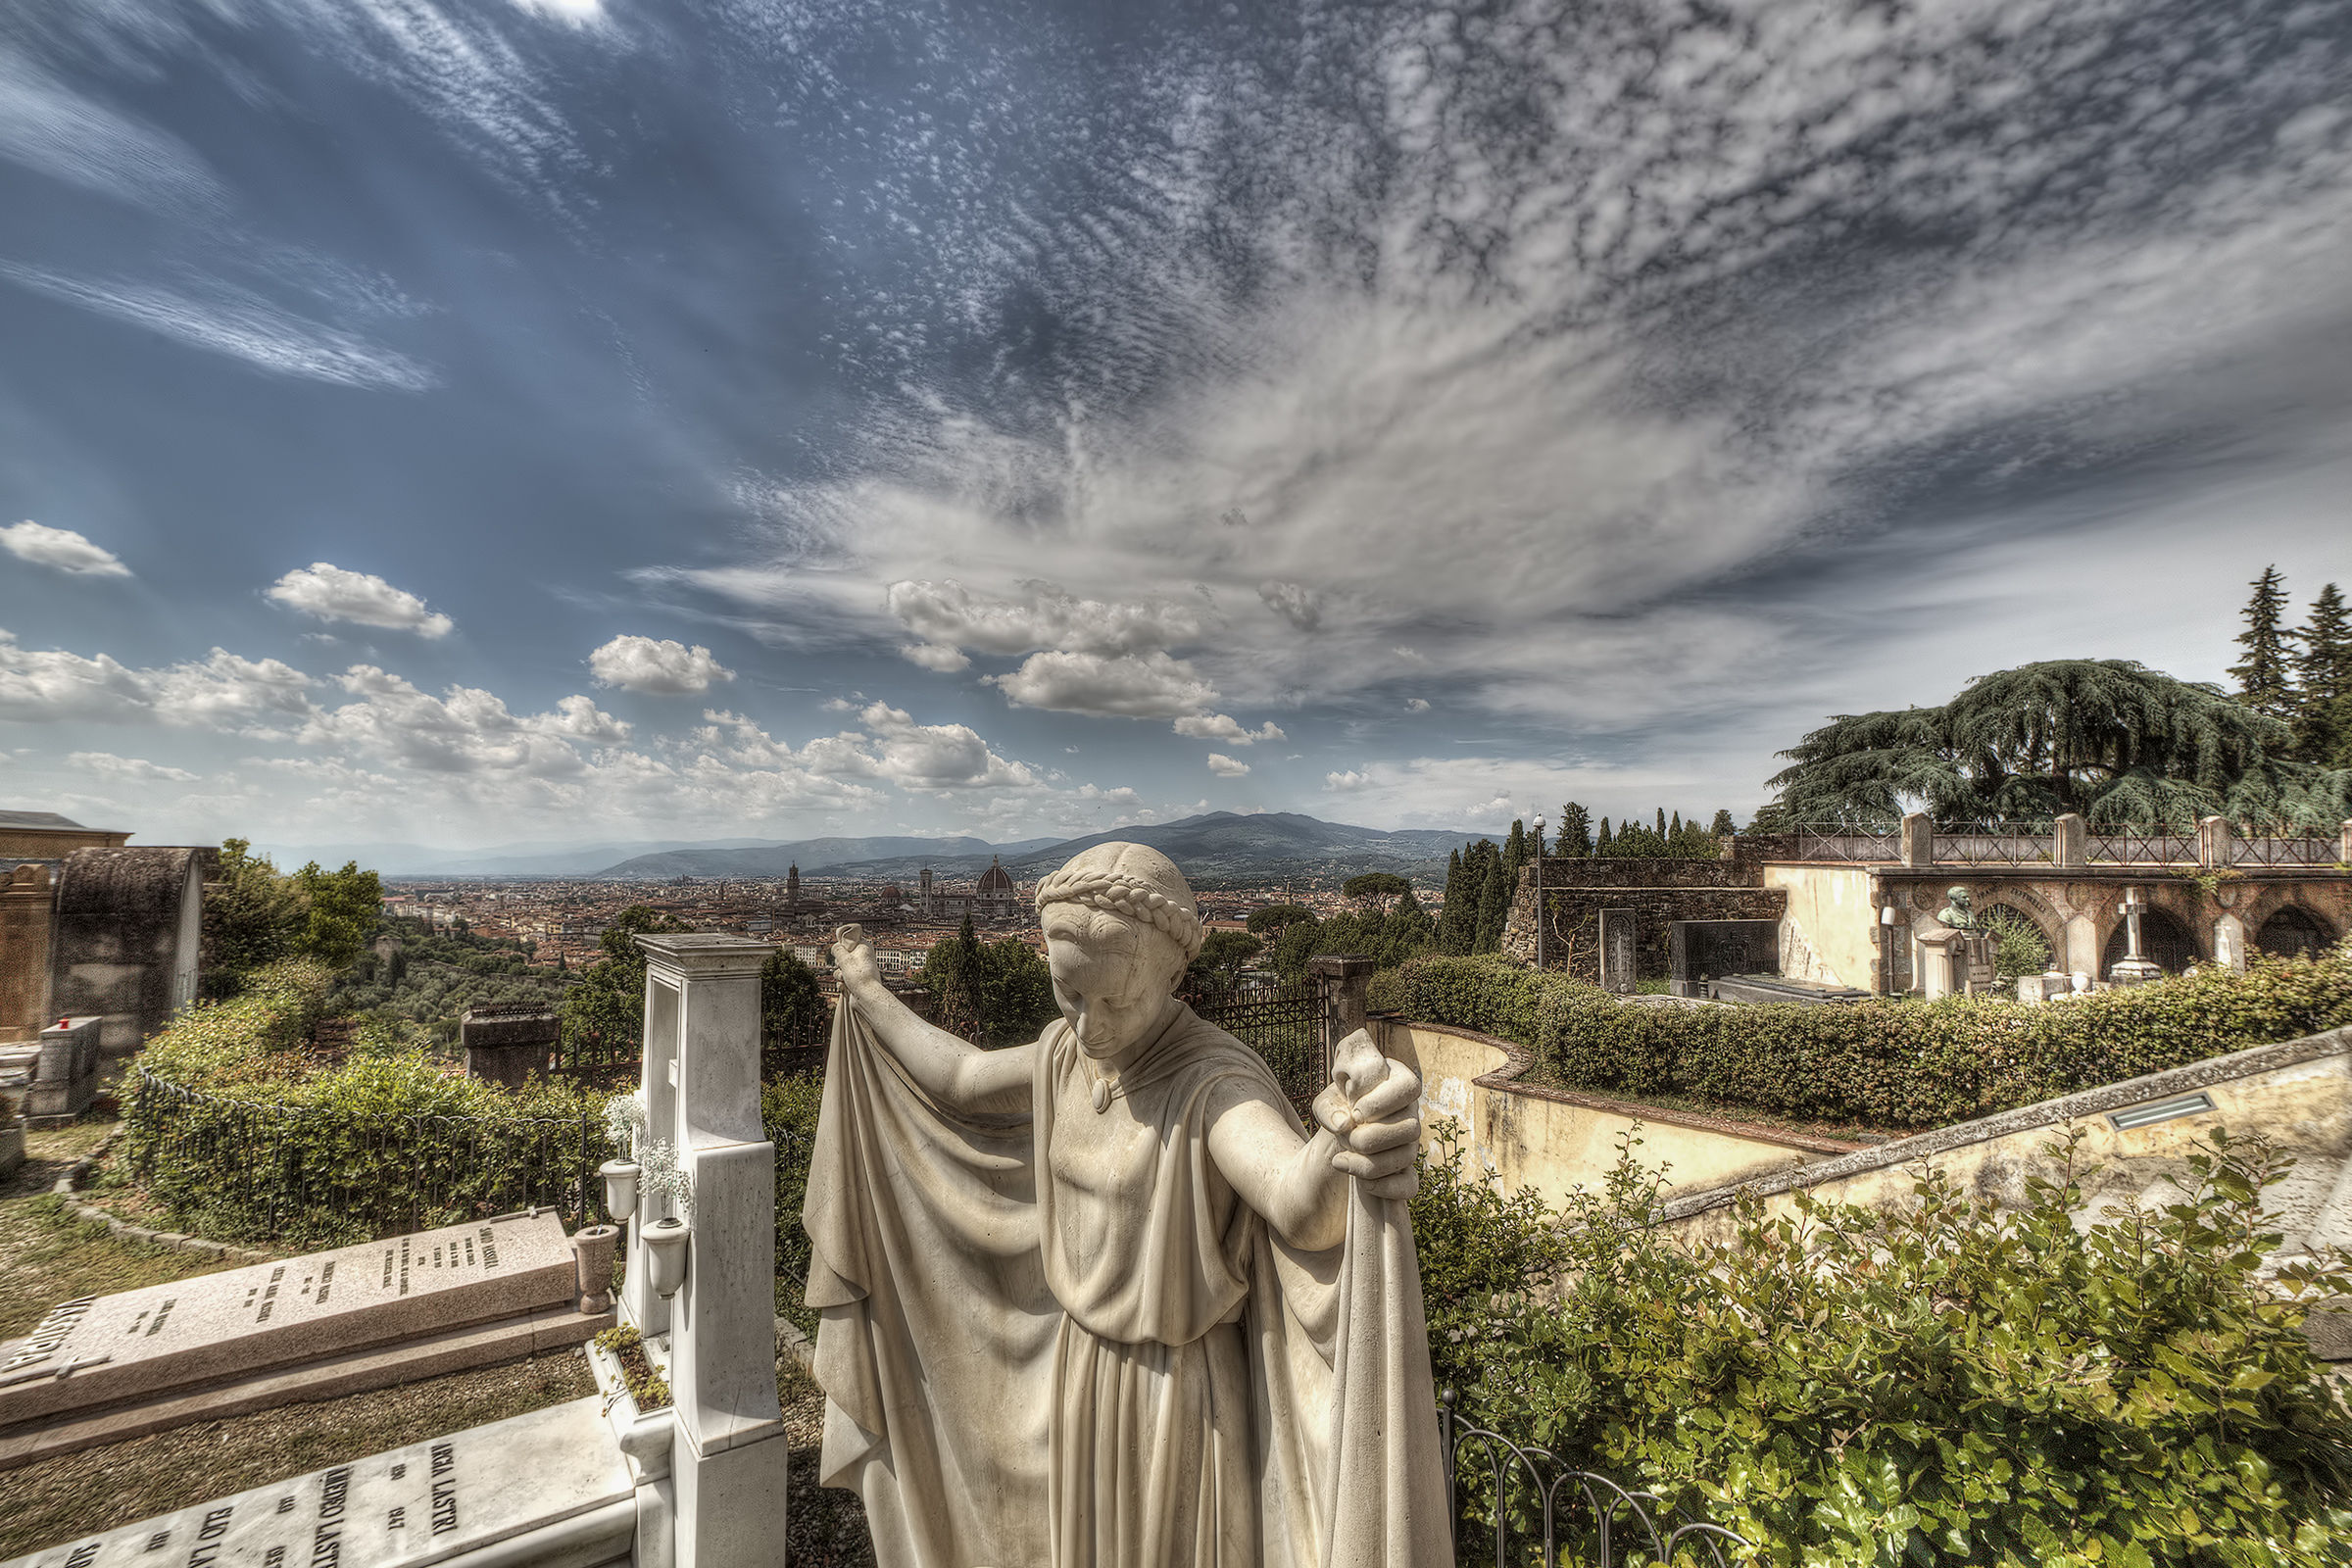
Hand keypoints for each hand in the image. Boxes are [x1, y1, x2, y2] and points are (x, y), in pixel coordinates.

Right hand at [831, 924, 882, 991]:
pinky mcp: (855, 981)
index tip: (840, 951)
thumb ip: (838, 950)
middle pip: (842, 956)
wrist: (867, 998)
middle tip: (844, 967)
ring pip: (840, 968)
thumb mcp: (845, 958)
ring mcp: (858, 970)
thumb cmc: (859, 976)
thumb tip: (836, 946)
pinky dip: (842, 983)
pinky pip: (842, 979)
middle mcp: (862, 958)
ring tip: (846, 979)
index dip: (842, 946)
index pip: (849, 940)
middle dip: (839, 963)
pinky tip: (847, 987)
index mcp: (863, 948)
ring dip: (839, 975)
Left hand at [1313, 1028, 1420, 1200]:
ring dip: (1370, 1163)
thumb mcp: (1325, 1104)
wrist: (1337, 1139)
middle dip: (1373, 1137)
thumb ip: (1329, 1108)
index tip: (1355, 1112)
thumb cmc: (1336, 1111)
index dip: (1381, 1101)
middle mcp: (1410, 1115)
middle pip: (1412, 1127)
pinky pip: (1409, 1185)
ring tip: (1340, 1161)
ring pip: (1408, 1156)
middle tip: (1347, 1139)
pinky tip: (1362, 1183)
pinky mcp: (1405, 1174)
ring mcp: (1409, 1145)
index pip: (1410, 1086)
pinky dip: (1385, 1187)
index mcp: (1396, 1087)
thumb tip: (1344, 1124)